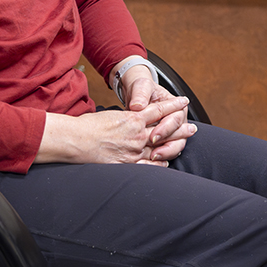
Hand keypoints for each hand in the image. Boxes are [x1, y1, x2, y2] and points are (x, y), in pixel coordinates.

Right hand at [37, 85, 194, 165]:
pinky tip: (165, 163)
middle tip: (192, 128)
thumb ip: (127, 117)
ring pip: (159, 148)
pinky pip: (148, 165)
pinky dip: (158, 164)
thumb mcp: (111, 114)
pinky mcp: (126, 164)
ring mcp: (133, 150)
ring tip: (183, 144)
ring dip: (174, 145)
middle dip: (180, 128)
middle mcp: (136, 134)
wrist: (74, 140)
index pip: (158, 109)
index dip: (173, 105)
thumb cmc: (88, 126)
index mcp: (132, 118)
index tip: (183, 101)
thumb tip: (136, 116)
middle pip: (164, 130)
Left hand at [142, 83, 195, 163]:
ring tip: (153, 158)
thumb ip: (140, 94)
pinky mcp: (163, 139)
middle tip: (154, 153)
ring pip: (176, 146)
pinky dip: (160, 157)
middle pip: (180, 137)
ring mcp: (172, 131)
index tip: (153, 136)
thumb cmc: (141, 88)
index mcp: (177, 106)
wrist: (136, 93)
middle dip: (168, 146)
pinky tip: (150, 161)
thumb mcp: (141, 86)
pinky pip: (166, 150)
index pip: (175, 119)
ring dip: (166, 154)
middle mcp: (177, 120)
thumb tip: (137, 105)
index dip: (165, 129)